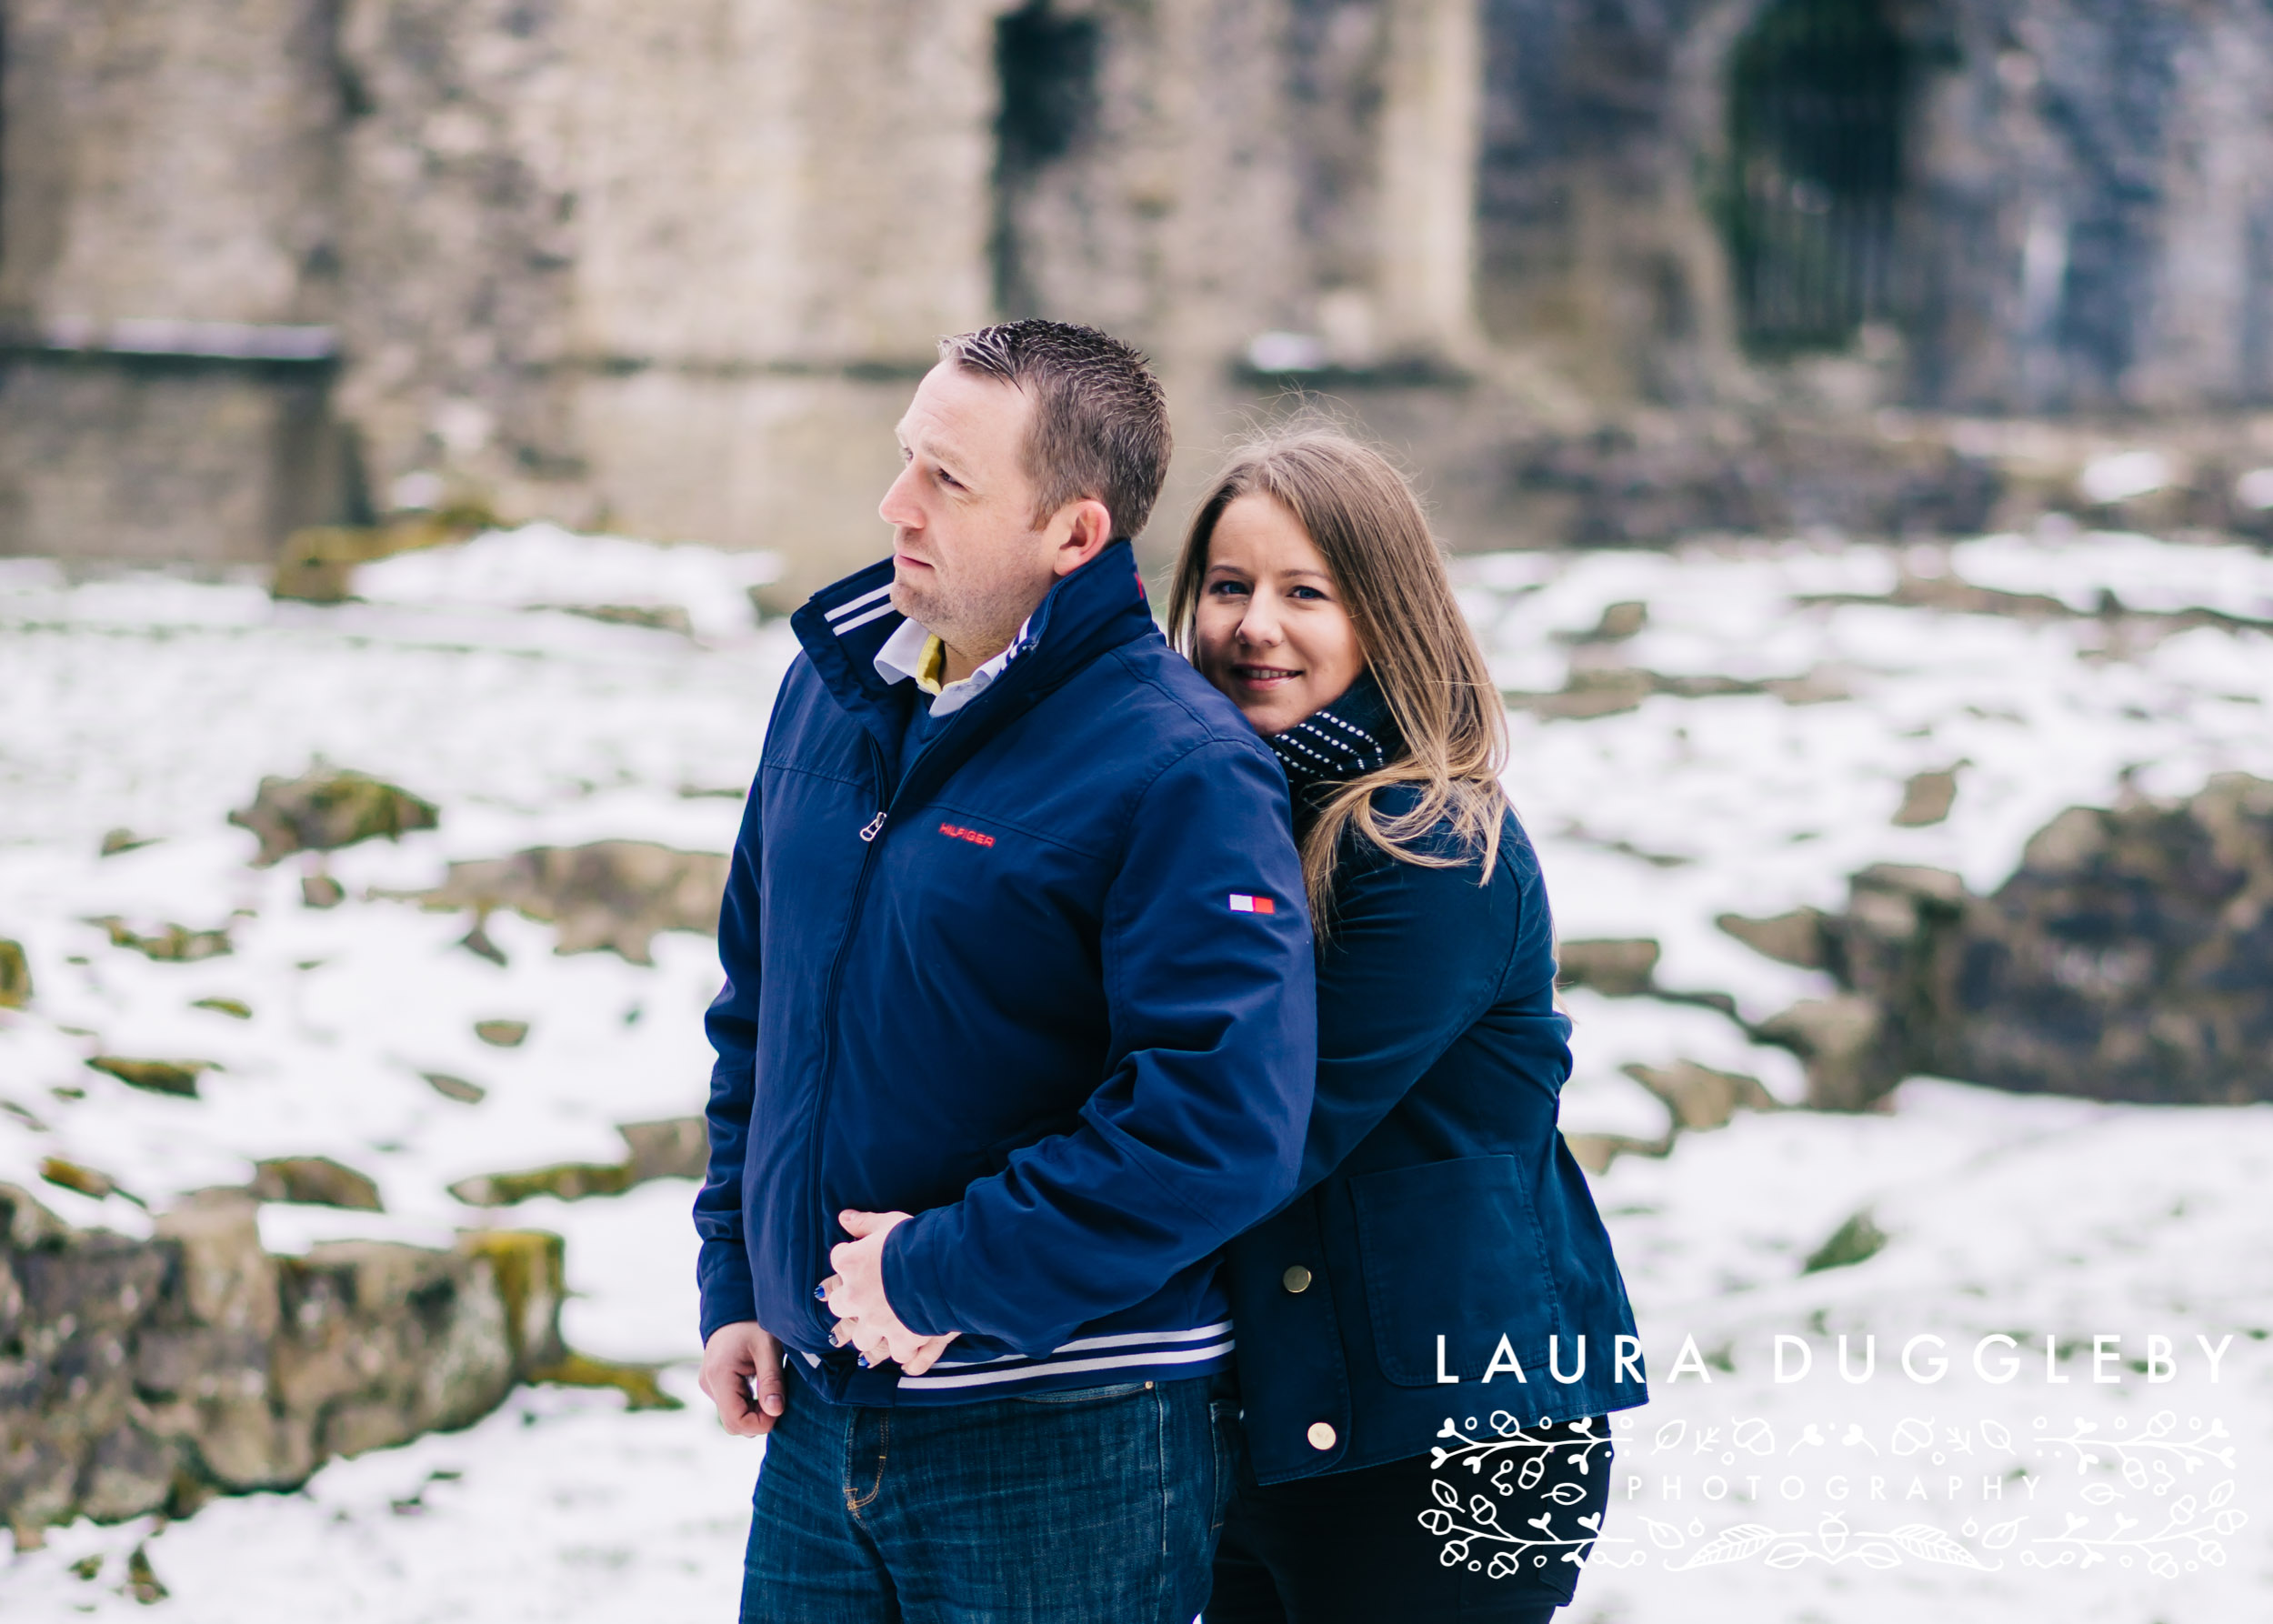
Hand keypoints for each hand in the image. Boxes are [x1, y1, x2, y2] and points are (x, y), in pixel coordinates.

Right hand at [699, 1321, 785, 1435]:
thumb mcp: (769, 1348)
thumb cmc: (754, 1323)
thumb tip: (775, 1412)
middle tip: (778, 1398)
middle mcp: (709, 1383)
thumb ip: (772, 1380)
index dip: (761, 1423)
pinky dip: (748, 1404)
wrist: (735, 1304)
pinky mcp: (714, 1384)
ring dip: (754, 1412)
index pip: (736, 1420)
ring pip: (733, 1416)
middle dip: (758, 1419)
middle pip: (733, 1423)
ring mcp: (709, 1385)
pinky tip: (762, 1388)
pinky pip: (731, 1405)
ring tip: (771, 1389)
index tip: (780, 1408)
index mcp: (719, 1376)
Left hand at [822, 1209, 959, 1375]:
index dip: (847, 1260)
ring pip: (862, 1339)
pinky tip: (906, 1351)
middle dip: (848, 1305)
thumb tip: (844, 1217)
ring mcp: (877, 1322)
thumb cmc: (916, 1239)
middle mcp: (857, 1296)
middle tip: (860, 1301)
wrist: (942, 1265)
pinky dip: (904, 1353)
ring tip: (879, 1331)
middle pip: (839, 1306)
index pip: (838, 1260)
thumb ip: (865, 1222)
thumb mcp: (889, 1222)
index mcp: (851, 1263)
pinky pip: (897, 1354)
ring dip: (871, 1335)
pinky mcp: (901, 1339)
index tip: (854, 1260)